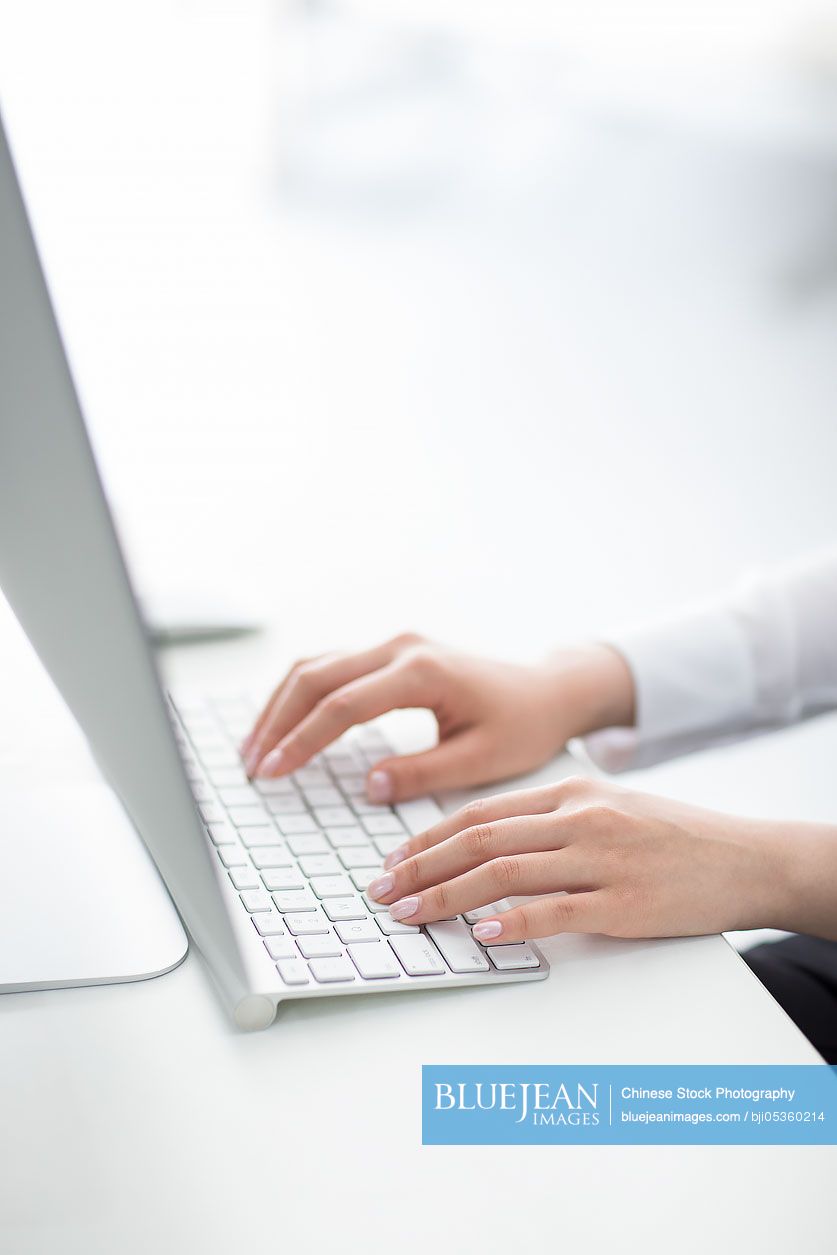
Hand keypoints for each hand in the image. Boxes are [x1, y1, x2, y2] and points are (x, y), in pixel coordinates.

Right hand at [241, 633, 633, 801]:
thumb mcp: (483, 760)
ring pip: (316, 666)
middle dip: (277, 722)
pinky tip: (284, 726)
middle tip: (252, 767)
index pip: (342, 705)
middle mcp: (401, 648)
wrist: (547, 689)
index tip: (272, 773)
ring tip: (255, 750)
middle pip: (316, 676)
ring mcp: (394, 645)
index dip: (301, 741)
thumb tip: (368, 787)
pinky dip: (300, 695)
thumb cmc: (523, 725)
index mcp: (422, 672)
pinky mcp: (391, 654)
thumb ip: (423, 774)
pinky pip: (332, 667)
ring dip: (280, 705)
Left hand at [365, 775, 795, 941]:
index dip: (428, 837)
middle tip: (381, 890)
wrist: (745, 858)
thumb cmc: (672, 838)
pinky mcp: (624, 900)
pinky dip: (513, 922)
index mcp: (571, 792)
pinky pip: (557, 911)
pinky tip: (481, 934)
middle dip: (421, 865)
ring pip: (506, 873)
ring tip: (410, 914)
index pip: (482, 813)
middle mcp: (580, 818)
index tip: (393, 858)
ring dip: (448, 895)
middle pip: (481, 840)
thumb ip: (552, 821)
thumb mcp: (609, 808)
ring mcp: (602, 858)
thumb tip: (488, 846)